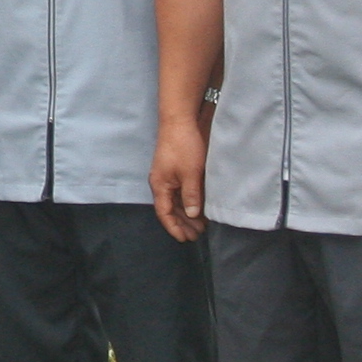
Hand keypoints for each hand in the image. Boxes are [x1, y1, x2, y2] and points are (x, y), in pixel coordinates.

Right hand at [150, 117, 210, 243]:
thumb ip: (191, 196)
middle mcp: (162, 183)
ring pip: (176, 201)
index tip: (185, 239)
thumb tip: (191, 214)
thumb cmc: (183, 146)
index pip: (164, 214)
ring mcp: (168, 176)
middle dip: (183, 224)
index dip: (174, 228)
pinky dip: (189, 202)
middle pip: (170, 209)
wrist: (179, 121)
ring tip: (201, 225)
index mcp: (160, 186)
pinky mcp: (175, 169)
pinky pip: (180, 192)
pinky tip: (199, 207)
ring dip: (187, 214)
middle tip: (197, 236)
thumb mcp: (190, 174)